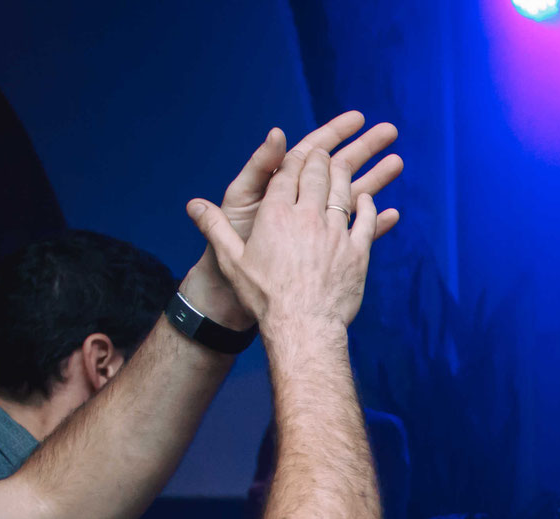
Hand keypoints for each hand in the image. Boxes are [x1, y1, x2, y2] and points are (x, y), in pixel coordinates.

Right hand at [187, 124, 385, 337]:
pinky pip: (366, 221)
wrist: (303, 326)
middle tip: (323, 151)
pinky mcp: (357, 252)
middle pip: (316, 176)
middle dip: (319, 159)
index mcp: (276, 215)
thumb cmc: (265, 297)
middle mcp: (307, 218)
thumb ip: (214, 228)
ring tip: (343, 164)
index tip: (298, 152)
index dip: (292, 160)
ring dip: (343, 174)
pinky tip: (367, 198)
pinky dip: (367, 206)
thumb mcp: (232, 261)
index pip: (286, 175)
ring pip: (342, 192)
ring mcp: (335, 233)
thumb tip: (192, 205)